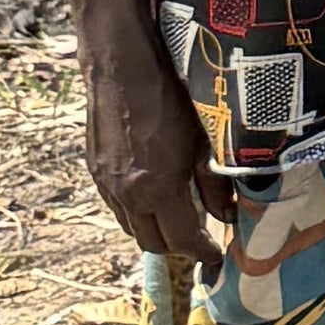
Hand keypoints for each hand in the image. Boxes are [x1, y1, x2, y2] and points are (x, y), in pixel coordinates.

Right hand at [81, 33, 228, 264]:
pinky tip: (153, 199)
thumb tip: (229, 215)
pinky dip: (137, 213)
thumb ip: (215, 183)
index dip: (202, 252)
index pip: (181, 239)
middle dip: (178, 247)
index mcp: (156, 189)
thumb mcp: (204, 140)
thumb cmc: (170, 96)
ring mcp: (105, 183)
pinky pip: (116, 207)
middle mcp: (126, 194)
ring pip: (131, 227)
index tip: (217, 256)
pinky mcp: (95, 170)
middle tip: (200, 239)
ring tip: (179, 221)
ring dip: (155, 231)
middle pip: (152, 242)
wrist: (121, 67)